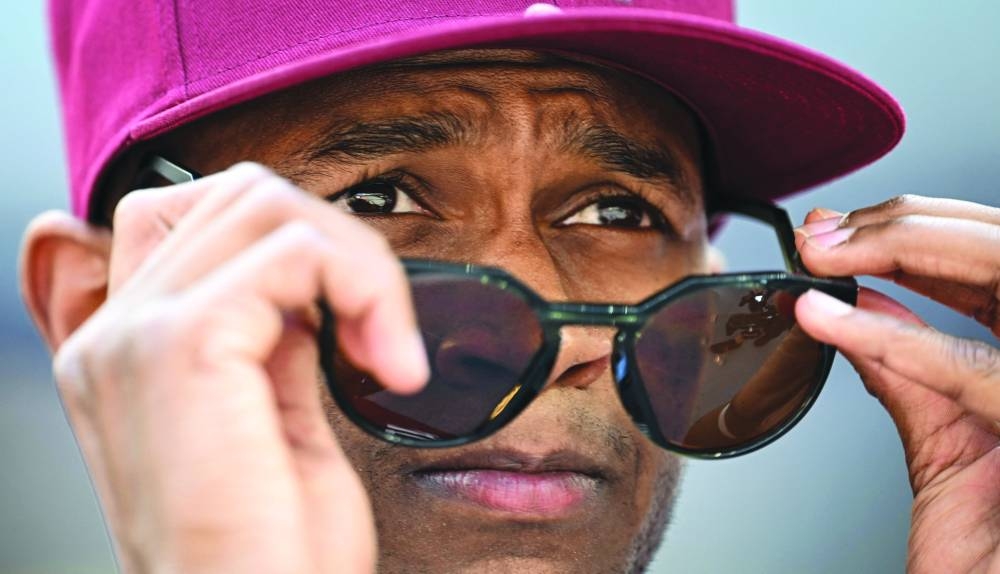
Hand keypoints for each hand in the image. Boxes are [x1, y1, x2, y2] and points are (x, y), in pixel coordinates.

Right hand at [45, 164, 427, 572]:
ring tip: (385, 351)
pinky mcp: (181, 344)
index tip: (346, 322)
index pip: (197, 218)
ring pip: (269, 205)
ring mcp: (135, 332)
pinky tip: (387, 365)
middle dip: (335, 246)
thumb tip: (307, 280)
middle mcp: (112, 332)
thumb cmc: (272, 553)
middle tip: (377, 330)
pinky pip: (297, 249)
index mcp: (124, 349)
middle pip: (238, 196)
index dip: (290, 245)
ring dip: (358, 266)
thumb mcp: (273, 425)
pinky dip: (368, 289)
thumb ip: (272, 342)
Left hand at [792, 195, 999, 572]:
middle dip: (908, 228)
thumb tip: (856, 306)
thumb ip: (909, 370)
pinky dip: (894, 342)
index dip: (927, 233)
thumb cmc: (984, 545)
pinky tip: (828, 320)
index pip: (991, 269)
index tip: (852, 227)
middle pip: (999, 255)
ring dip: (904, 252)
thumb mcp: (946, 438)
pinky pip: (970, 373)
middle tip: (827, 232)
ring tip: (827, 254)